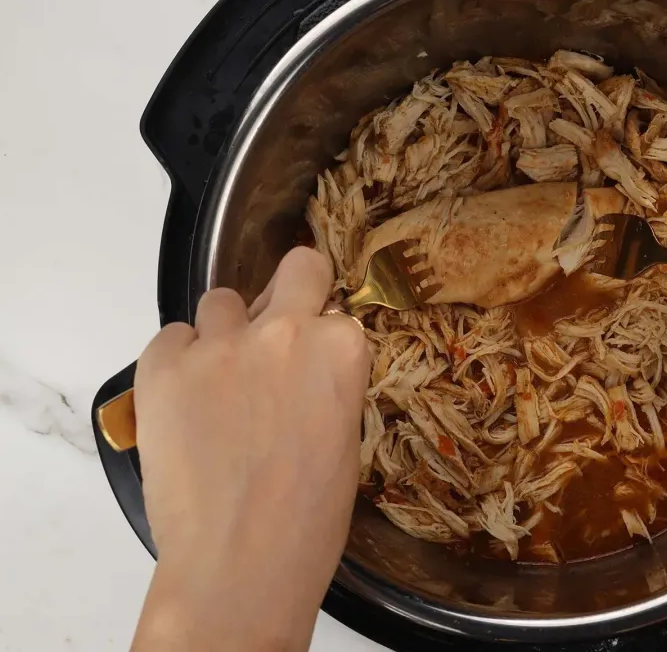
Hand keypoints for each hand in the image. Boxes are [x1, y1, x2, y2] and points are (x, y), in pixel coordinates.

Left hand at [132, 248, 371, 650]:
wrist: (241, 560)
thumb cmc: (309, 517)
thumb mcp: (342, 437)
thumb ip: (325, 383)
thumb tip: (301, 370)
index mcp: (341, 348)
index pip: (336, 310)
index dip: (323, 335)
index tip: (311, 359)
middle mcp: (284, 330)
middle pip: (296, 268)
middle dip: (292, 290)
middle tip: (277, 330)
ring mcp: (220, 344)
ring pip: (221, 303)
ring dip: (225, 333)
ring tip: (218, 385)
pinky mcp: (162, 365)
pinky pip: (170, 339)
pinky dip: (178, 364)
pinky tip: (184, 406)